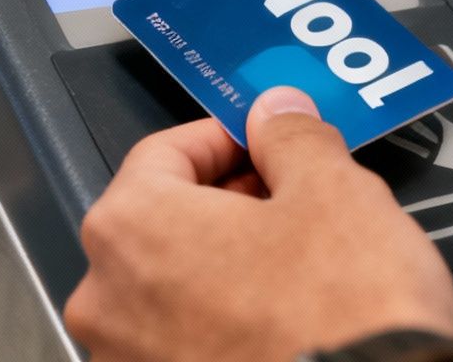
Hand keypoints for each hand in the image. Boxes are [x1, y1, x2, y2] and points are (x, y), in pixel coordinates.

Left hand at [64, 89, 452, 360]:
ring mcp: (130, 359)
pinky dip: (226, 318)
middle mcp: (109, 300)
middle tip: (292, 195)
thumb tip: (277, 115)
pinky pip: (185, 337)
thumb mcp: (333, 191)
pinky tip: (285, 314)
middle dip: (229, 200)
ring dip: (227, 260)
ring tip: (298, 260)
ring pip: (174, 282)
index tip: (266, 139)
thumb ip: (291, 137)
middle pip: (164, 218)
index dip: (228, 136)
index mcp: (133, 228)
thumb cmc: (342, 318)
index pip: (165, 151)